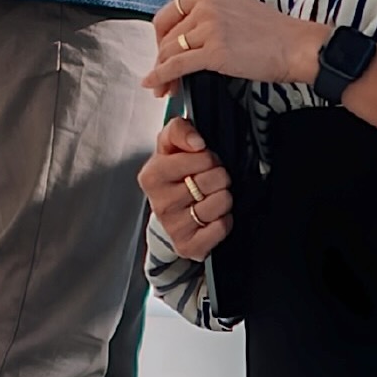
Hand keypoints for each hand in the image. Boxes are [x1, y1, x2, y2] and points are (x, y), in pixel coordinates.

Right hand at [143, 111, 234, 259]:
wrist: (168, 213)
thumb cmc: (173, 176)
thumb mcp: (170, 146)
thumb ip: (179, 130)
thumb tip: (196, 142)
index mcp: (152, 176)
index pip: (202, 157)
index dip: (209, 157)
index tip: (202, 162)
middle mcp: (160, 203)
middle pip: (214, 179)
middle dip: (219, 176)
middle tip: (208, 180)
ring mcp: (174, 227)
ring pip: (221, 202)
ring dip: (223, 198)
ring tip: (210, 197)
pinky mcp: (188, 246)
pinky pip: (222, 227)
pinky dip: (224, 220)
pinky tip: (212, 217)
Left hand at [147, 0, 328, 94]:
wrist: (294, 45)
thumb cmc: (270, 27)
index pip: (168, 13)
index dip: (163, 35)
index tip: (165, 48)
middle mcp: (204, 6)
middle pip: (165, 33)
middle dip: (159, 54)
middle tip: (162, 70)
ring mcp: (208, 28)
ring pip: (169, 51)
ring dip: (161, 72)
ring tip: (164, 88)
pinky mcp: (213, 52)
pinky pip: (176, 65)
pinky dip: (160, 76)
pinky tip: (153, 84)